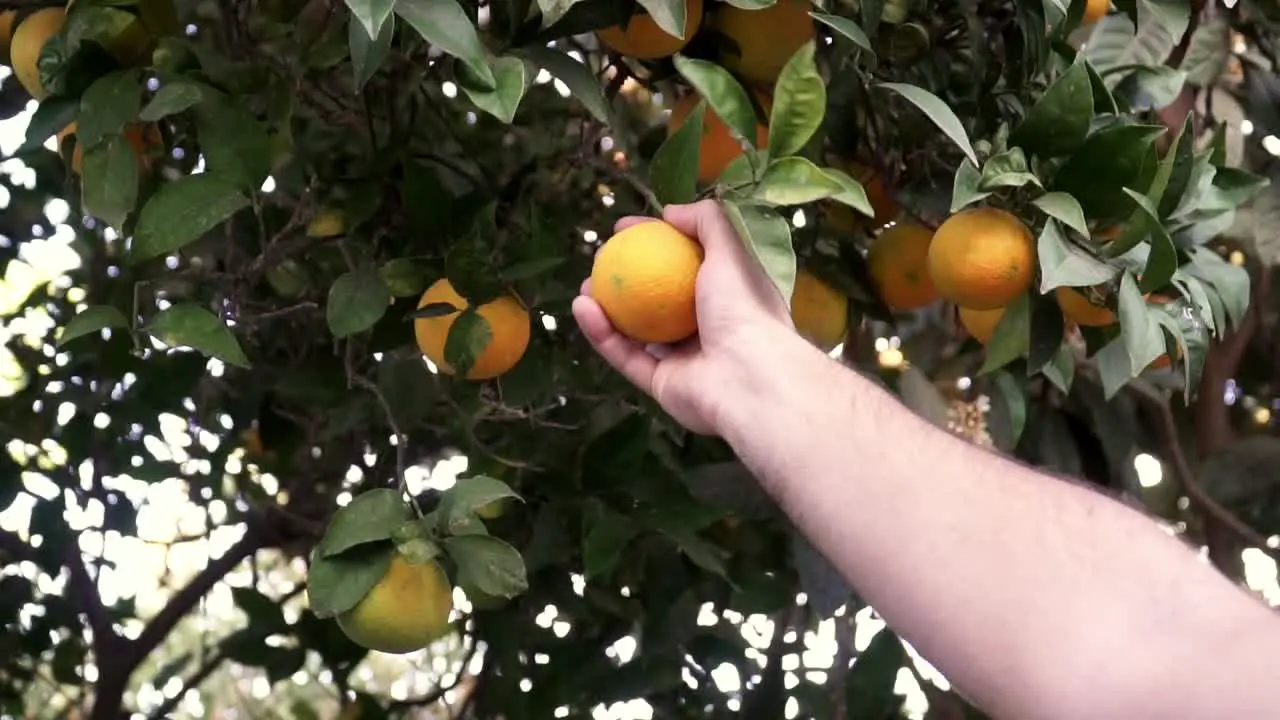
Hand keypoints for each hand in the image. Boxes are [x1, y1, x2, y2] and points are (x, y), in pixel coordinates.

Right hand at [572, 199, 794, 434]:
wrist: (748, 378)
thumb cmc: (744, 309)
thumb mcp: (730, 251)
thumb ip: (706, 221)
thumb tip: (671, 211)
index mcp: (728, 297)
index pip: (686, 262)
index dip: (655, 241)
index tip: (623, 227)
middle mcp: (707, 327)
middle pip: (657, 297)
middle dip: (625, 276)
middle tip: (600, 258)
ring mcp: (684, 358)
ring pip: (636, 330)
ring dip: (607, 306)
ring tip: (584, 285)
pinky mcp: (662, 384)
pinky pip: (625, 355)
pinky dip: (601, 333)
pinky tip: (581, 307)